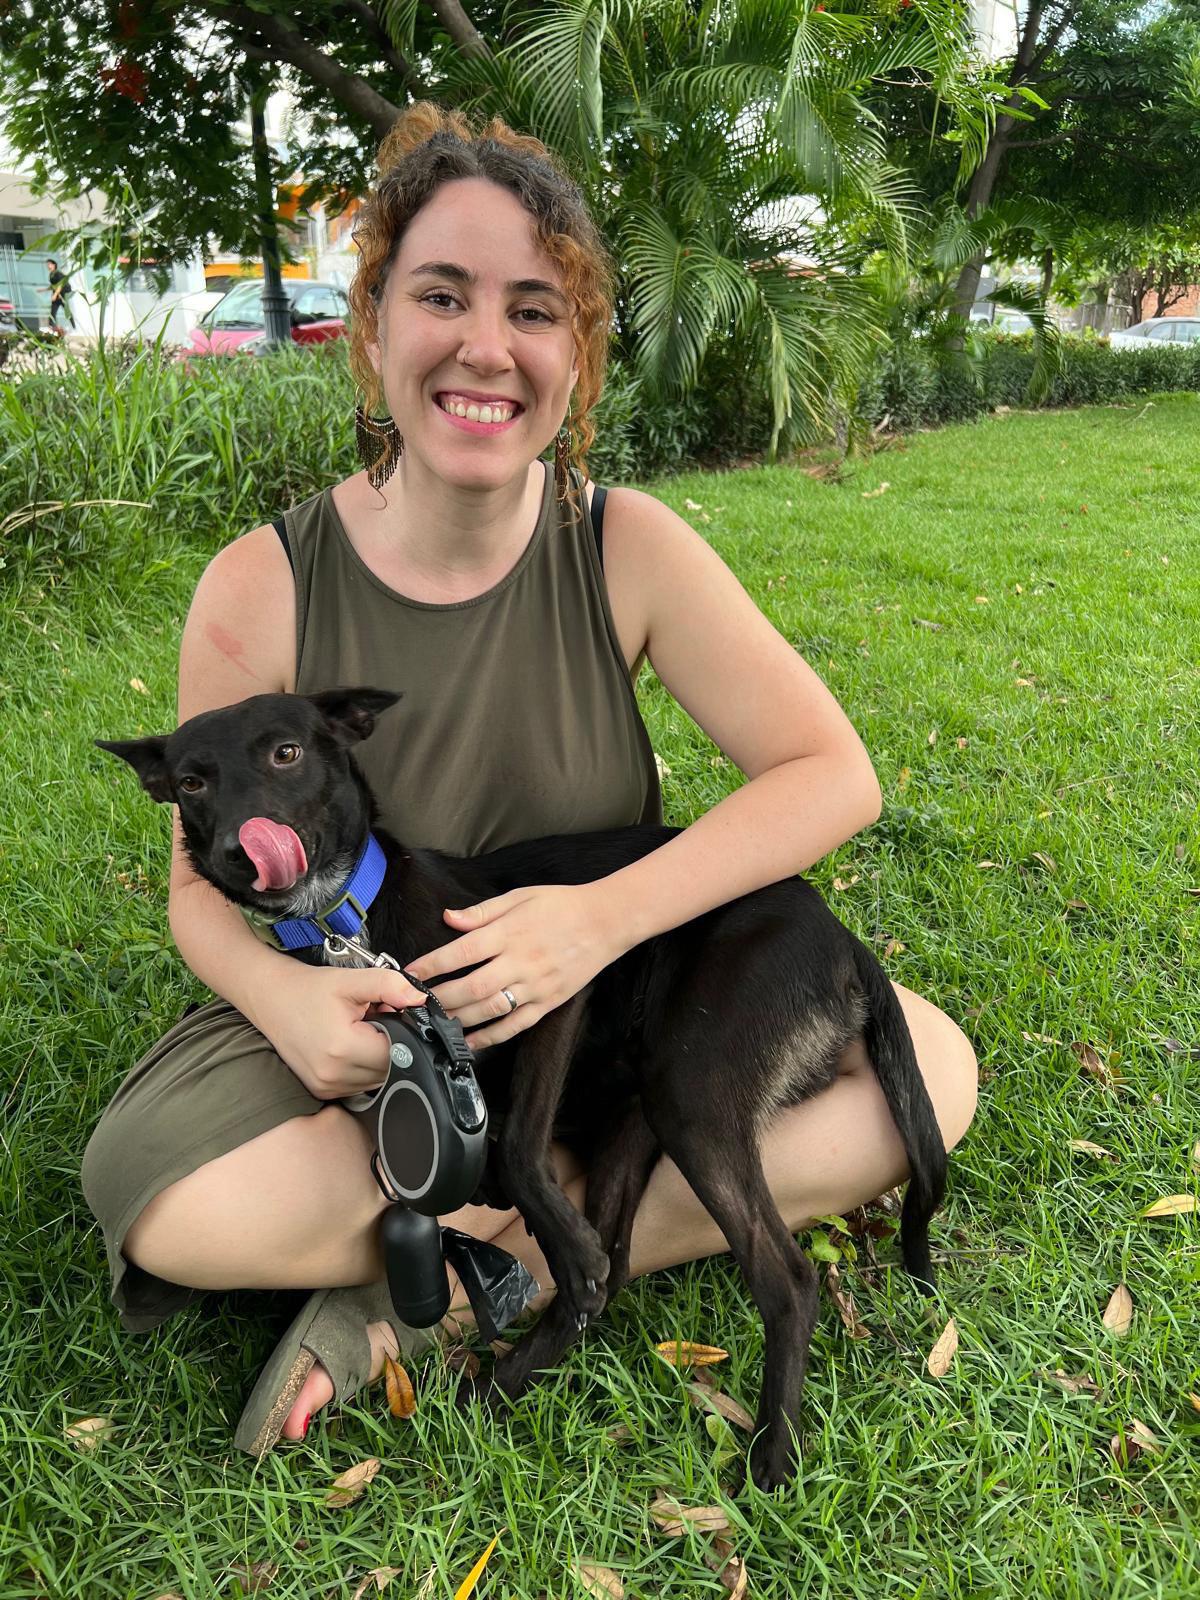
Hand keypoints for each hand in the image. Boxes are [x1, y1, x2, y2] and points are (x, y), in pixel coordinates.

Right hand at [249, 957, 427, 1100]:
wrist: (270, 999)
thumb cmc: (307, 989)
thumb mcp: (350, 979)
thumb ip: (389, 986)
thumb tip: (419, 999)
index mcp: (343, 1048)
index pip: (398, 1052)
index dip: (403, 1032)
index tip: (392, 1014)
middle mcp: (333, 1074)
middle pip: (390, 1069)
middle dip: (391, 1045)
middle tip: (374, 1020)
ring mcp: (326, 1087)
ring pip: (377, 1080)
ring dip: (377, 1058)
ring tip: (359, 1032)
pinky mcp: (322, 1092)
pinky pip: (359, 1085)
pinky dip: (362, 1067)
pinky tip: (349, 1045)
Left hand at [404, 883, 621, 1047]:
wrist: (606, 922)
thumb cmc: (561, 905)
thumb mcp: (520, 896)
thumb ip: (482, 911)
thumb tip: (449, 918)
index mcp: (510, 932)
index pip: (463, 951)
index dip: (433, 964)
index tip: (410, 973)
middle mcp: (520, 961)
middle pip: (473, 986)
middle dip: (441, 998)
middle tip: (416, 1005)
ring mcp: (536, 985)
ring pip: (491, 1009)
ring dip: (460, 1019)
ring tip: (435, 1023)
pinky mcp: (548, 1002)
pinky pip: (516, 1024)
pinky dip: (491, 1036)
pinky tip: (471, 1042)